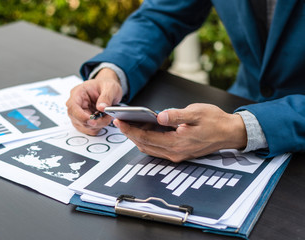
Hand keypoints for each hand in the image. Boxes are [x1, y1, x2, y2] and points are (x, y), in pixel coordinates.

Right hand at [66, 68, 122, 134]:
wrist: (108, 89)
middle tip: (107, 118)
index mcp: (78, 93)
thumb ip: (106, 97)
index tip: (92, 121)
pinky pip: (89, 129)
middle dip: (93, 122)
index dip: (81, 116)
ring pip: (83, 126)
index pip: (72, 107)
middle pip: (77, 119)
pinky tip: (104, 120)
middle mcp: (76, 105)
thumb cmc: (106, 85)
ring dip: (97, 126)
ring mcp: (79, 114)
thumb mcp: (110, 87)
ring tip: (107, 117)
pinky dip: (98, 127)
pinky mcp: (84, 121)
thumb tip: (101, 108)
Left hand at [113, 103, 246, 161]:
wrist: (230, 133)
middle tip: (119, 122)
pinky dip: (148, 140)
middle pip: (145, 145)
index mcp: (177, 143)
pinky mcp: (179, 152)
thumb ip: (177, 115)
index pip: (146, 138)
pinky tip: (144, 130)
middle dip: (130, 134)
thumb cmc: (215, 121)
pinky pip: (157, 148)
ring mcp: (177, 154)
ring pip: (150, 148)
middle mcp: (175, 152)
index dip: (131, 130)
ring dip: (137, 138)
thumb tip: (160, 117)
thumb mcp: (197, 113)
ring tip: (129, 125)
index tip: (119, 122)